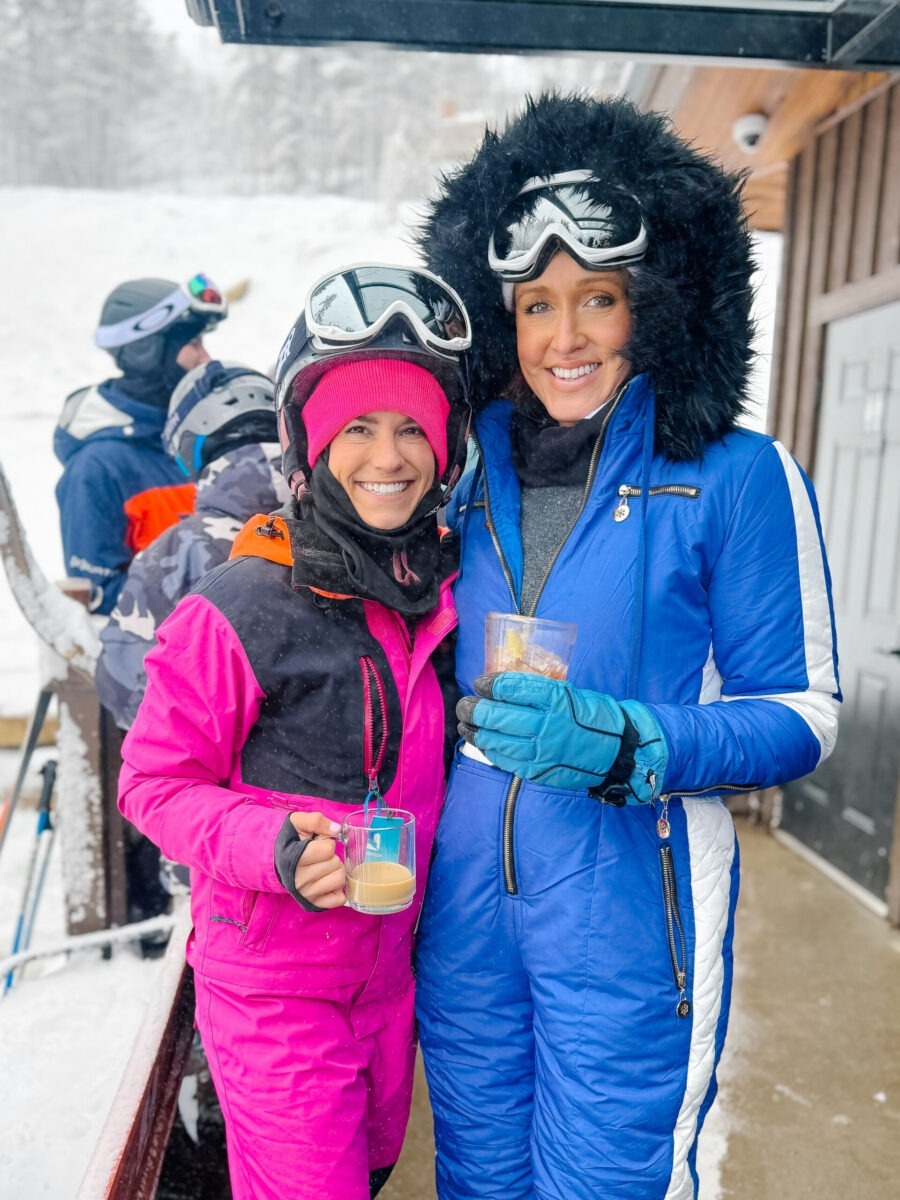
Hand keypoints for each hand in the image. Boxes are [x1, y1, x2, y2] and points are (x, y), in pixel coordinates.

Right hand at [274, 811, 345, 910]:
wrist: (275, 860)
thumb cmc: (289, 840)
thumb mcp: (297, 823)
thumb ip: (316, 821)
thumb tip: (337, 829)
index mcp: (293, 859)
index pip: (328, 849)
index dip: (326, 843)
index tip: (317, 844)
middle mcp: (299, 880)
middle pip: (336, 864)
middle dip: (332, 856)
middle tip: (320, 856)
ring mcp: (306, 894)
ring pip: (339, 880)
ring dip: (336, 870)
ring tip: (325, 867)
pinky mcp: (313, 903)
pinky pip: (338, 899)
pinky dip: (338, 889)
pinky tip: (328, 880)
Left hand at [457, 673, 667, 801]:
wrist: (618, 751)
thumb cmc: (592, 716)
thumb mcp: (568, 692)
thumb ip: (537, 690)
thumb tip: (502, 686)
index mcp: (555, 699)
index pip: (510, 688)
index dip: (489, 685)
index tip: (480, 683)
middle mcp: (546, 725)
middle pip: (496, 715)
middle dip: (473, 708)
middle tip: (464, 705)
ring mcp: (541, 751)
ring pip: (495, 740)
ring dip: (475, 731)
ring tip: (466, 724)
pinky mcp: (538, 770)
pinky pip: (505, 759)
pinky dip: (490, 749)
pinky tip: (484, 742)